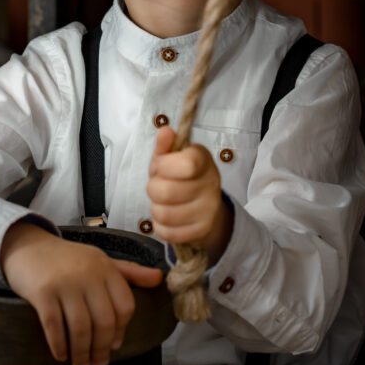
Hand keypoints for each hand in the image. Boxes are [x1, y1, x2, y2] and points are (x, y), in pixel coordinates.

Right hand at [0, 222, 162, 364]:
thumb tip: (159, 278)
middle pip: (104, 321)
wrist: (29, 246)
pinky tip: (61, 354)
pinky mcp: (43, 291)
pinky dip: (59, 345)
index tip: (113, 345)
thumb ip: (129, 272)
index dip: (121, 330)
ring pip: (80, 328)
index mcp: (105, 266)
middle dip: (101, 349)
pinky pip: (54, 326)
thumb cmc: (67, 259)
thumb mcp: (100, 260)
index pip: (124, 305)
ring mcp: (65, 282)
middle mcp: (88, 273)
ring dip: (81, 353)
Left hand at [147, 126, 233, 264]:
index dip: (165, 165)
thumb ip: (165, 145)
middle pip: (166, 192)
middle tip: (159, 184)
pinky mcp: (202, 230)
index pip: (186, 164)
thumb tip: (165, 131)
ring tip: (162, 201)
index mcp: (202, 159)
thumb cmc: (180, 173)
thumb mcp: (170, 156)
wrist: (202, 201)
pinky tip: (168, 216)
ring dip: (155, 208)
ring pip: (164, 214)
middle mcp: (211, 184)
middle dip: (153, 188)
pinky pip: (168, 233)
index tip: (161, 164)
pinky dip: (161, 226)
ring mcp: (209, 210)